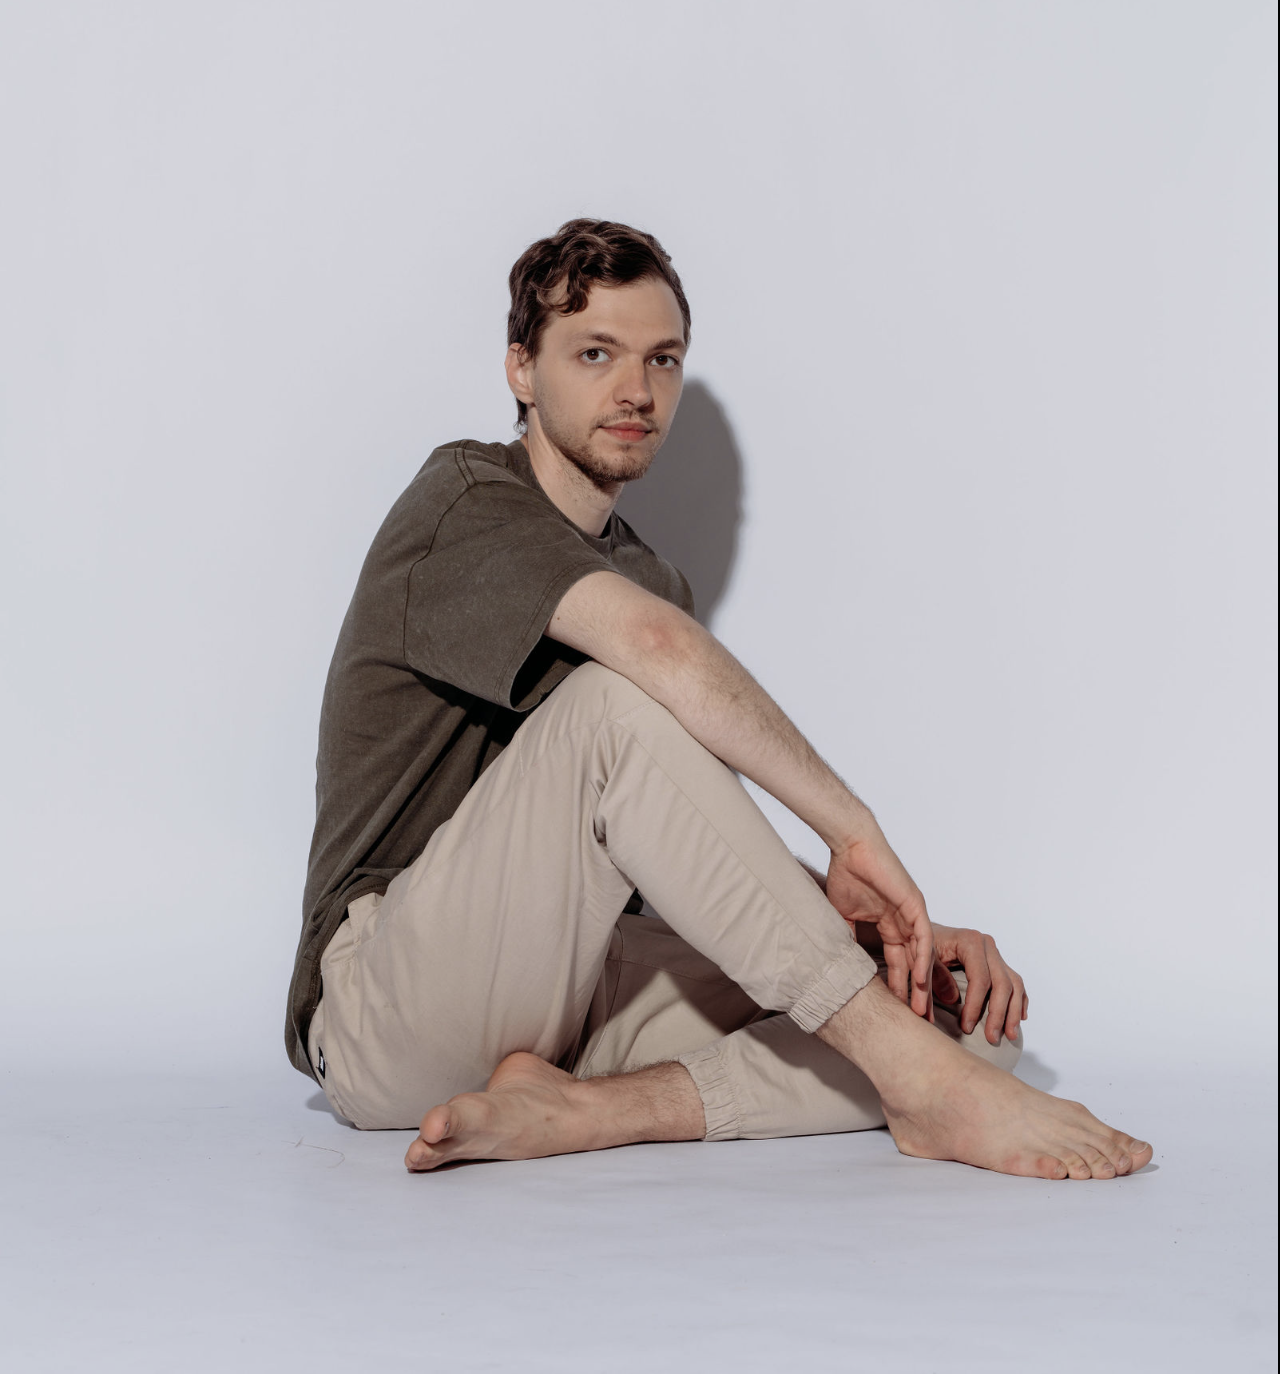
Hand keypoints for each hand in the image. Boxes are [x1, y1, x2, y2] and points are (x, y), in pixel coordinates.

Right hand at [825, 828, 932, 1018]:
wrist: (852, 846)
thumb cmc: (847, 874)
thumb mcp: (843, 916)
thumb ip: (847, 939)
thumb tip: (839, 965)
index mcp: (890, 925)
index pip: (896, 963)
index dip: (896, 986)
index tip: (895, 1011)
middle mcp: (905, 923)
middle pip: (913, 965)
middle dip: (915, 994)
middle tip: (917, 1021)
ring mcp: (912, 914)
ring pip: (921, 955)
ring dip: (922, 983)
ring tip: (921, 1008)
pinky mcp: (914, 904)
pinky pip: (923, 936)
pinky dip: (922, 958)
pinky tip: (920, 978)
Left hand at [929, 923, 1027, 1045]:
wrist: (924, 932)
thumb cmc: (921, 945)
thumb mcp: (921, 958)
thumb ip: (935, 976)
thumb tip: (952, 1000)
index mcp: (971, 941)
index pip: (980, 978)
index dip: (975, 1006)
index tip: (966, 1027)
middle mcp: (988, 946)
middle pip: (1002, 983)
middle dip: (998, 1014)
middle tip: (991, 1038)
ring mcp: (995, 954)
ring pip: (1014, 984)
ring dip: (1013, 1012)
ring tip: (1010, 1035)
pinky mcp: (998, 963)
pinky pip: (1016, 983)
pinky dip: (1019, 1000)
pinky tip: (1019, 1017)